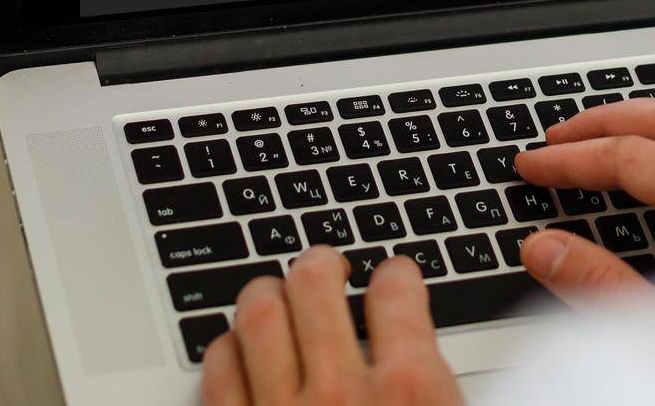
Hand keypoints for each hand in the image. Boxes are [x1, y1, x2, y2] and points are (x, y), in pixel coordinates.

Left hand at [202, 248, 461, 405]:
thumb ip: (436, 384)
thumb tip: (427, 346)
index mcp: (409, 391)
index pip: (396, 289)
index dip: (396, 274)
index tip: (392, 278)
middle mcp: (341, 395)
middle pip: (315, 281)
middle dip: (320, 263)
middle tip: (326, 268)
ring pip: (258, 314)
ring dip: (268, 295)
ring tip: (279, 296)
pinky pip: (218, 370)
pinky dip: (229, 348)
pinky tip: (243, 351)